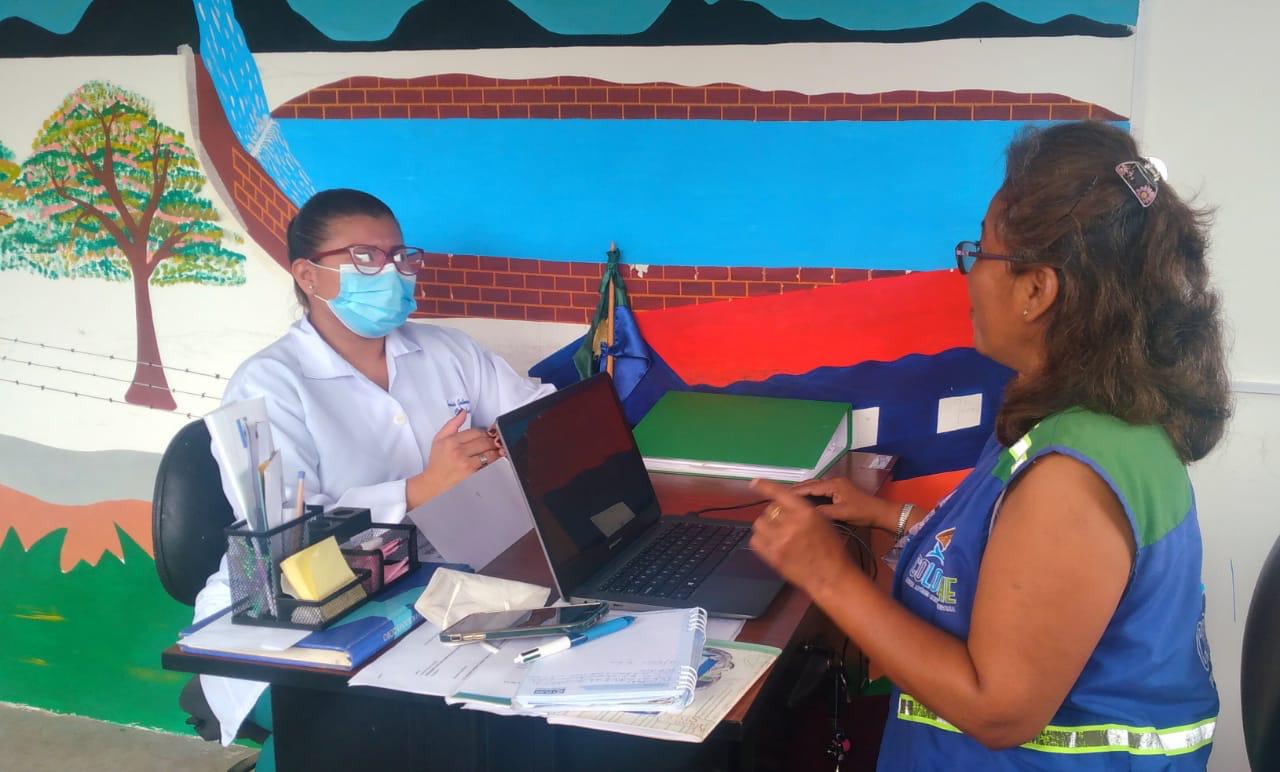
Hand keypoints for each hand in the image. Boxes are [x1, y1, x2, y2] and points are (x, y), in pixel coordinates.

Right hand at [406, 411, 500, 507]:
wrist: (435, 480)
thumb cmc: (437, 461)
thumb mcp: (439, 438)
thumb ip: (452, 424)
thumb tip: (463, 412)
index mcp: (451, 441)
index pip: (475, 431)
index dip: (484, 432)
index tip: (486, 434)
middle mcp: (458, 451)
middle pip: (484, 440)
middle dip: (491, 439)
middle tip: (494, 439)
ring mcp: (465, 462)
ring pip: (488, 450)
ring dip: (496, 447)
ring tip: (497, 446)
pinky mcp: (471, 471)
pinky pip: (488, 461)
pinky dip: (494, 457)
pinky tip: (495, 455)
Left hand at [749, 479, 854, 595]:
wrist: (830, 576)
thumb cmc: (832, 548)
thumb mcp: (822, 521)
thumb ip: (803, 511)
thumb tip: (785, 506)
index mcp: (805, 512)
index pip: (780, 493)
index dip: (765, 486)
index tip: (754, 482)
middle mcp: (790, 523)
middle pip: (769, 510)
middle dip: (774, 514)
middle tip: (782, 523)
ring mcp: (778, 540)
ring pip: (759, 524)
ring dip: (766, 526)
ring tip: (776, 533)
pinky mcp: (771, 556)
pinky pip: (755, 541)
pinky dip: (760, 539)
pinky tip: (770, 542)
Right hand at [789, 477, 893, 530]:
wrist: (879, 513)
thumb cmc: (862, 512)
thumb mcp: (842, 513)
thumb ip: (824, 512)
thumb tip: (806, 513)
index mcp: (833, 484)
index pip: (810, 487)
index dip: (796, 491)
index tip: (781, 495)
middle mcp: (833, 481)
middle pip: (811, 483)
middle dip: (796, 489)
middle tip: (781, 495)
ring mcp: (837, 485)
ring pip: (815, 486)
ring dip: (803, 491)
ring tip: (789, 497)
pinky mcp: (839, 491)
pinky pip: (820, 490)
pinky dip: (810, 493)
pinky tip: (804, 500)